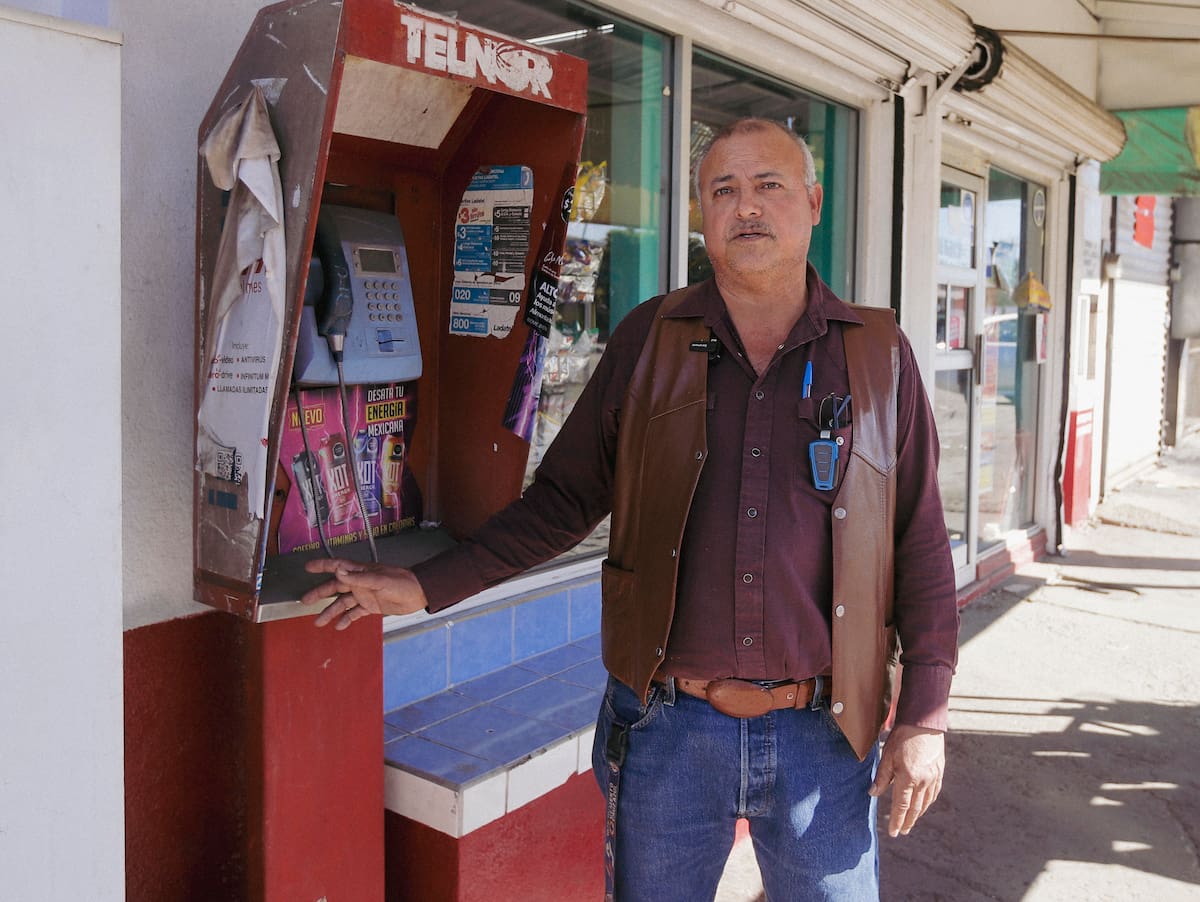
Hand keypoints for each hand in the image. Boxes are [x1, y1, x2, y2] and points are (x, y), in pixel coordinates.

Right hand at [300, 558, 428, 628]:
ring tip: (318, 622)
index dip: (322, 566)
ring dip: (331, 612)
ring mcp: (365, 595)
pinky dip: (347, 619)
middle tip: (304, 601)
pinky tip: (339, 626)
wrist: (419, 594)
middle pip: (335, 587)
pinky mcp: (372, 606)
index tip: (307, 567)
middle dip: (320, 593)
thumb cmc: (402, 582)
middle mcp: (360, 583)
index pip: (337, 566)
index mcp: (360, 572)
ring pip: (343, 603)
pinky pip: (355, 613)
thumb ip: (358, 578)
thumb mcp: (379, 580)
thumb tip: (338, 572)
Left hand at [868, 724, 944, 836]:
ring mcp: (933, 777)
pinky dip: (927, 802)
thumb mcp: (887, 755)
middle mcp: (923, 781)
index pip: (901, 805)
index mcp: (908, 777)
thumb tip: (873, 794)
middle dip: (908, 821)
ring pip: (925, 802)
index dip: (897, 821)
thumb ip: (882, 777)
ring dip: (917, 814)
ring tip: (910, 821)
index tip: (894, 832)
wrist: (924, 723)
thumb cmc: (902, 737)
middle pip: (915, 808)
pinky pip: (934, 793)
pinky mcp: (939, 772)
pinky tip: (923, 805)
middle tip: (903, 832)